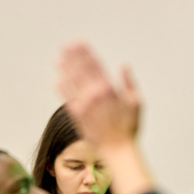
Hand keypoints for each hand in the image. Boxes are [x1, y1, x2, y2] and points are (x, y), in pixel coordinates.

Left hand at [57, 41, 153, 193]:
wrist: (117, 150)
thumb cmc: (129, 128)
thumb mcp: (136, 103)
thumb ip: (129, 83)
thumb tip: (124, 66)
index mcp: (109, 89)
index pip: (95, 66)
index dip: (86, 53)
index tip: (80, 43)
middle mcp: (95, 95)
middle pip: (81, 70)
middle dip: (73, 56)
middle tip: (65, 45)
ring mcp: (84, 105)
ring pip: (72, 83)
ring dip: (65, 70)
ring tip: (59, 59)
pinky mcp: (77, 117)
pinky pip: (67, 99)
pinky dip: (62, 89)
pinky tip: (57, 80)